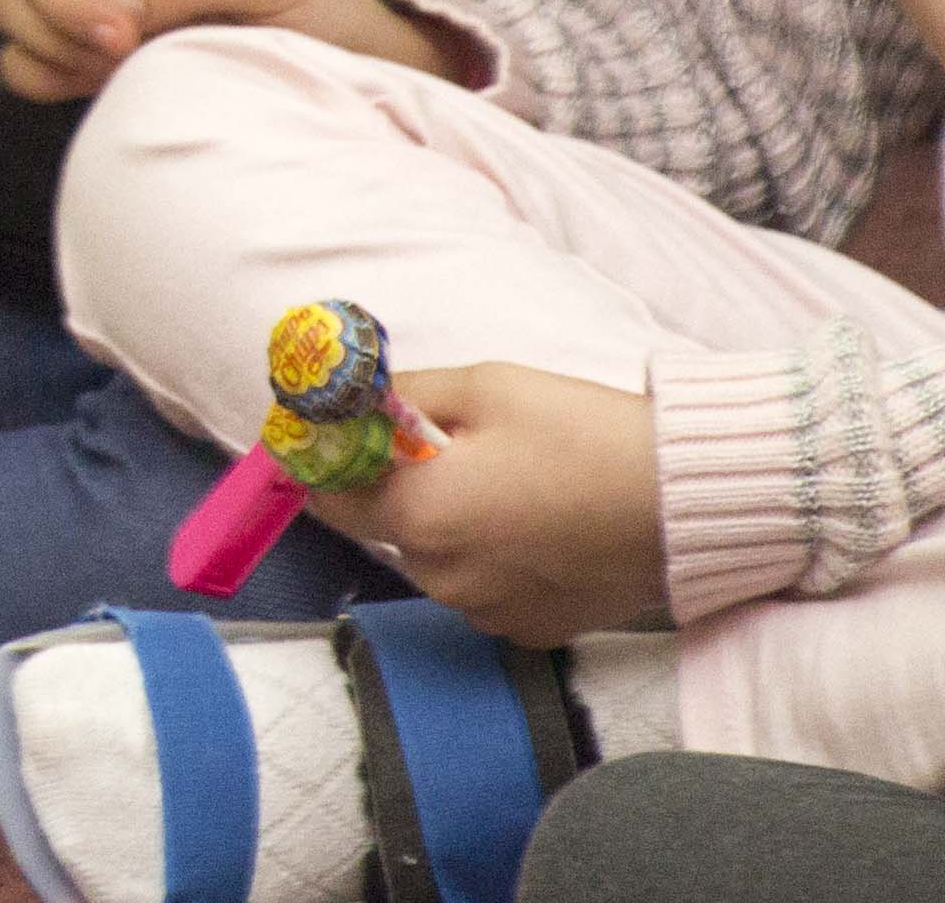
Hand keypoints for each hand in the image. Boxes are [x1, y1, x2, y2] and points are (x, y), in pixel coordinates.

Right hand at [0, 0, 453, 102]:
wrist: (349, 74)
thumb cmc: (321, 6)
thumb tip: (114, 11)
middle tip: (118, 42)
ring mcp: (101, 5)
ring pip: (14, 6)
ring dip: (45, 37)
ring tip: (113, 67)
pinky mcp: (97, 61)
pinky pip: (28, 62)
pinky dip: (40, 73)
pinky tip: (93, 85)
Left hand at [319, 362, 665, 644]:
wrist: (689, 501)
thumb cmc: (584, 435)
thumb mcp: (484, 387)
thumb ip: (404, 397)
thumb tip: (358, 402)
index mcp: (416, 516)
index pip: (328, 497)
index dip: (331, 464)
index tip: (349, 439)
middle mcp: (441, 577)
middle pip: (386, 528)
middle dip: (403, 490)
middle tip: (454, 451)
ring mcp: (488, 611)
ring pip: (437, 561)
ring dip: (450, 528)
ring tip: (509, 488)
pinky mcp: (533, 630)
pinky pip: (484, 590)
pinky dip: (493, 561)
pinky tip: (537, 528)